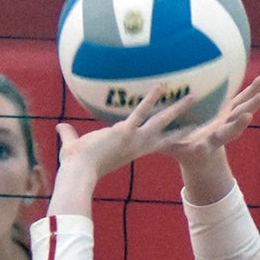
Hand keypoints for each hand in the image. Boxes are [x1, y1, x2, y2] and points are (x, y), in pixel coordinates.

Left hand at [54, 86, 197, 181]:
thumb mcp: (73, 146)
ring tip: (192, 97)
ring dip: (177, 109)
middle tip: (199, 119)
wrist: (77, 173)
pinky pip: (141, 111)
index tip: (181, 134)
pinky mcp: (125, 132)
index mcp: (129, 150)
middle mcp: (137, 146)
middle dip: (183, 126)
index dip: (168, 137)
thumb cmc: (75, 166)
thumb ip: (68, 134)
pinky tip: (161, 86)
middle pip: (166, 133)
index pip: (154, 142)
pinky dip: (151, 98)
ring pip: (161, 121)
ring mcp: (134, 139)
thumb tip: (59, 126)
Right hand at [162, 75, 259, 167]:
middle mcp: (221, 132)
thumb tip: (144, 132)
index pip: (221, 135)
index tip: (243, 119)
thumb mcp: (170, 147)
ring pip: (242, 110)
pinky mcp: (228, 114)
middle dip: (247, 114)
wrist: (200, 158)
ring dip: (254, 100)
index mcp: (209, 141)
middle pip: (236, 124)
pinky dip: (251, 90)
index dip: (232, 128)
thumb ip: (164, 141)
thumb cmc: (179, 150)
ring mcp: (226, 122)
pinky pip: (240, 100)